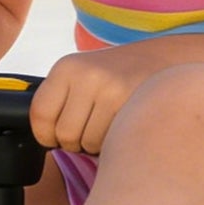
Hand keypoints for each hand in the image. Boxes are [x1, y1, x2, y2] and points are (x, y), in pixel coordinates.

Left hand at [29, 48, 150, 153]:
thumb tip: (41, 137)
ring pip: (87, 143)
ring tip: (106, 126)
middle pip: (64, 134)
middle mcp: (86, 74)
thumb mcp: (81, 75)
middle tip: (88, 129)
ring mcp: (111, 88)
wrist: (164, 59)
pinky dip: (112, 143)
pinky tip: (120, 126)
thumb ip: (59, 100)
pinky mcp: (133, 104)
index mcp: (66, 67)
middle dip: (73, 142)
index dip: (45, 134)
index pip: (39, 114)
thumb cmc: (115, 76)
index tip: (54, 136)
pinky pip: (109, 142)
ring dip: (94, 145)